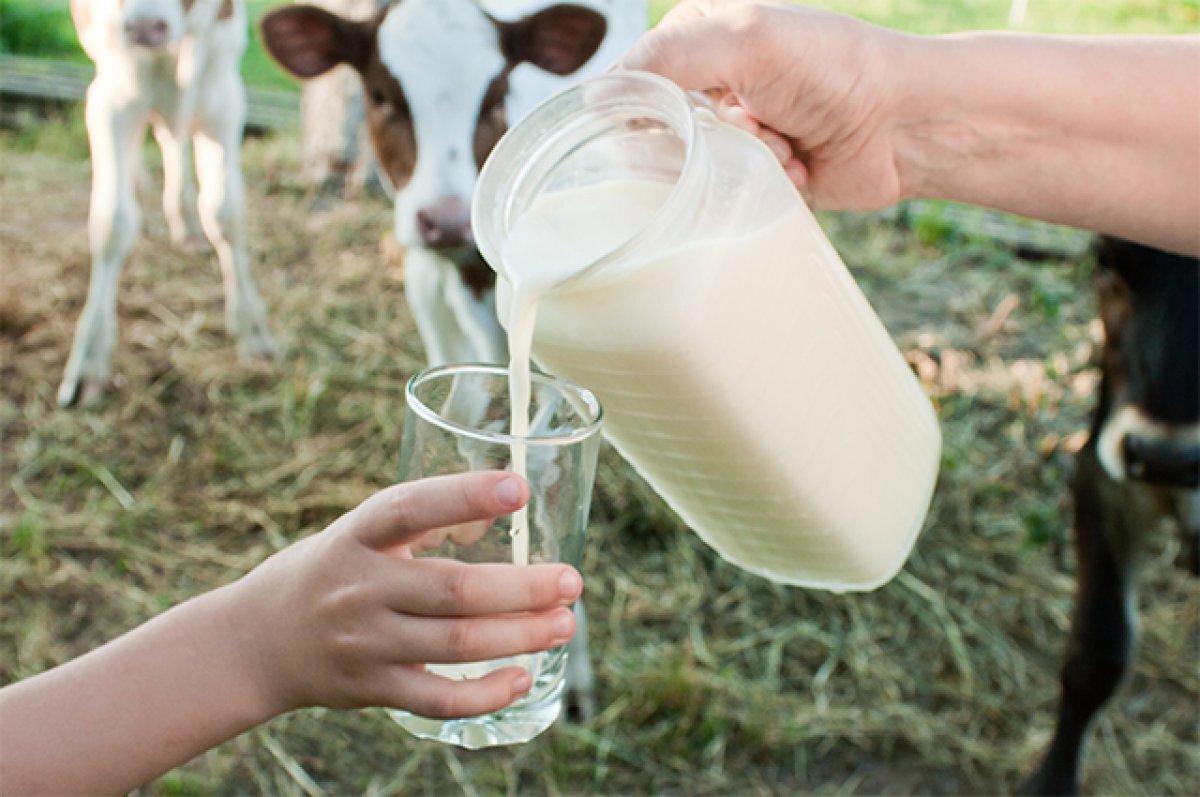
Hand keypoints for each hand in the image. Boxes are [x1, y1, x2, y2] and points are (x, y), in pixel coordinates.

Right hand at [227, 471, 581, 718]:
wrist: (255, 642)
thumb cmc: (330, 572)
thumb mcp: (359, 533)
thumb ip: (423, 522)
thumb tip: (503, 507)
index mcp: (357, 535)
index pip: (410, 507)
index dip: (464, 496)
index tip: (518, 487)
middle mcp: (359, 587)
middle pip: (453, 589)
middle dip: (523, 587)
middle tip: (572, 582)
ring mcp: (364, 643)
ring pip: (456, 644)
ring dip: (519, 635)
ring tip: (563, 624)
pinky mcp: (371, 689)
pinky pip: (437, 698)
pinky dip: (484, 693)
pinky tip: (521, 678)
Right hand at [619, 0, 907, 209]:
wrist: (904, 125)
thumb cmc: (833, 69)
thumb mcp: (746, 42)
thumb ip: (669, 59)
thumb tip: (594, 97)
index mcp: (698, 36)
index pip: (636, 80)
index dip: (660, 106)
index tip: (701, 113)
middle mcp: (710, 81)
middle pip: (663, 131)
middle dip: (712, 138)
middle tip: (758, 125)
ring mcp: (733, 128)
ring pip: (695, 169)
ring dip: (744, 162)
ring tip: (787, 146)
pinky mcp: (755, 172)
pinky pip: (727, 195)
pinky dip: (764, 185)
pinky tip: (799, 167)